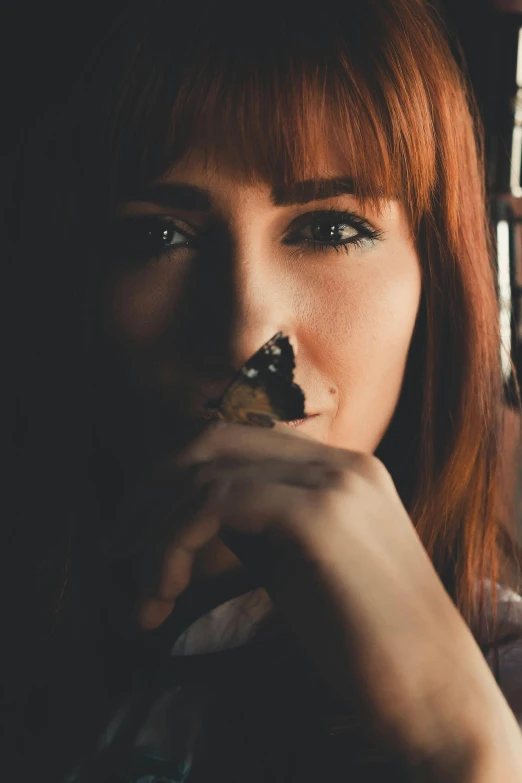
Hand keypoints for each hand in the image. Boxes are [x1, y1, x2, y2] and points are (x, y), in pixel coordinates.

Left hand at [118, 421, 520, 772]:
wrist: (436, 692)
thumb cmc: (368, 643)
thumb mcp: (305, 565)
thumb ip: (262, 529)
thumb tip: (192, 519)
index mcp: (339, 469)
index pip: (234, 443)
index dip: (173, 478)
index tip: (137, 530)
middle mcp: (340, 461)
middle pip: (212, 442)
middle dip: (151, 492)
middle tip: (119, 548)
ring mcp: (333, 483)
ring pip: (206, 473)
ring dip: (155, 532)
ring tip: (146, 595)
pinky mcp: (319, 516)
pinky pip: (215, 503)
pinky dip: (172, 544)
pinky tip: (166, 593)